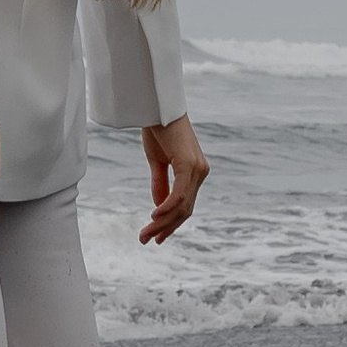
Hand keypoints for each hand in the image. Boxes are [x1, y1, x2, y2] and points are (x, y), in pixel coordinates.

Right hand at [140, 117, 208, 243]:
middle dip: (165, 228)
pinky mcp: (189, 164)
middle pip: (185, 210)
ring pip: (182, 206)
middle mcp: (201, 172)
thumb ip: (161, 184)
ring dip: (162, 223)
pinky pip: (180, 194)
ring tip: (145, 234)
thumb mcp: (157, 161)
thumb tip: (159, 207)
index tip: (155, 237)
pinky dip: (167, 207)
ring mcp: (197, 169)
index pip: (185, 206)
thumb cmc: (158, 128)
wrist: (158, 106)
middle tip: (146, 240)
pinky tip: (154, 216)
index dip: (170, 223)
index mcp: (195, 172)